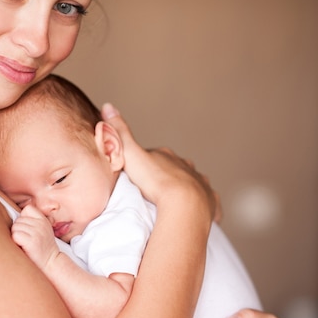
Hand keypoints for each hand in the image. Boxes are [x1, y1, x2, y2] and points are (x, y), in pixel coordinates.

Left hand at [11, 205, 59, 270]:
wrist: (51, 263)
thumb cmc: (42, 248)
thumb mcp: (42, 231)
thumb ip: (33, 222)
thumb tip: (14, 216)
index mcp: (44, 220)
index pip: (28, 209)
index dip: (23, 218)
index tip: (26, 228)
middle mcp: (41, 224)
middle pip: (18, 219)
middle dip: (18, 229)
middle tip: (25, 239)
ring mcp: (37, 232)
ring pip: (15, 227)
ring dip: (16, 236)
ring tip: (24, 243)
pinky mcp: (32, 241)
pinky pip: (15, 235)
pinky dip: (15, 242)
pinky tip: (22, 247)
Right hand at [101, 103, 217, 220]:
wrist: (184, 205)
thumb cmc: (156, 181)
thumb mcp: (130, 155)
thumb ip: (120, 134)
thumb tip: (108, 106)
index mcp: (168, 157)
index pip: (156, 157)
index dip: (146, 164)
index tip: (138, 175)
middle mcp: (187, 167)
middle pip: (176, 169)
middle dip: (168, 176)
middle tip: (155, 191)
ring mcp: (200, 184)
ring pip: (193, 183)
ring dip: (185, 190)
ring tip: (174, 203)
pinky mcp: (209, 202)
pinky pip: (207, 202)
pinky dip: (204, 206)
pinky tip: (197, 211)